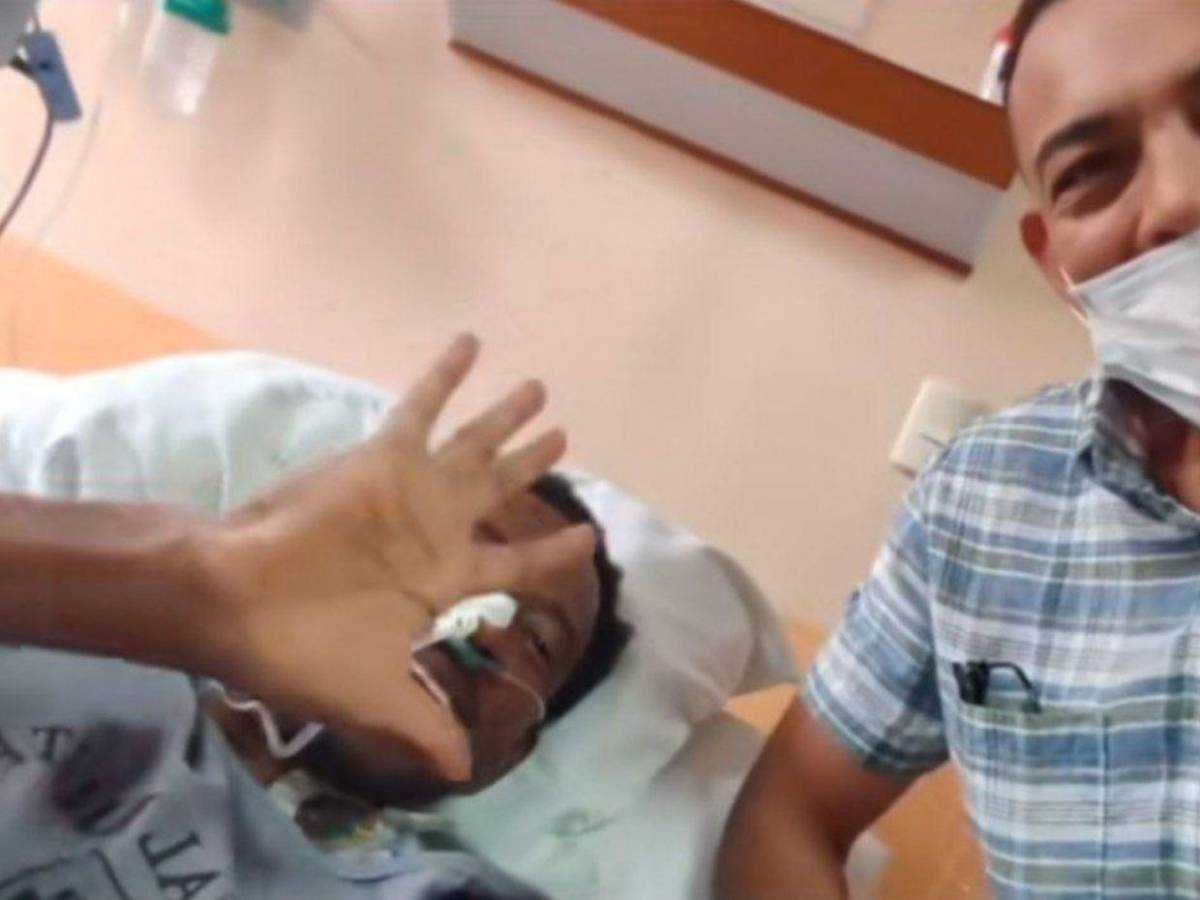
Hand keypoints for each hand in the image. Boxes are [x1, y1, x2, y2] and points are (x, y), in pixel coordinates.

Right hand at [200, 335, 593, 780]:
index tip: (590, 537)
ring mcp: (411, 491)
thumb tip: (464, 773)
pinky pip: (420, 406)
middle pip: (499, 491)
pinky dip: (445, 376)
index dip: (552, 554)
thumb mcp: (375, 696)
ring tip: (541, 391)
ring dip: (505, 418)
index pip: (514, 568)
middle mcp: (434, 531)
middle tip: (564, 438)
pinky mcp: (380, 458)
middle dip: (530, 465)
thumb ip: (424, 725)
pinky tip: (472, 341)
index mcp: (440, 583)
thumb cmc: (302, 649)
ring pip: (473, 444)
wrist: (231, 601)